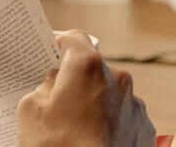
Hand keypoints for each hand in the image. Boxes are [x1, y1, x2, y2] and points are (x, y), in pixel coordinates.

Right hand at [17, 30, 154, 146]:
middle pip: (93, 69)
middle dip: (76, 81)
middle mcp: (117, 80)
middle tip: (56, 99)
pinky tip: (93, 141)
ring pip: (109, 95)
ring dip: (95, 105)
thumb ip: (42, 88)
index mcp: (87, 67)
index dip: (59, 44)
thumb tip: (54, 85)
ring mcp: (135, 106)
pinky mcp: (145, 130)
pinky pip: (124, 117)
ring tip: (75, 129)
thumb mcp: (30, 111)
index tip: (50, 51)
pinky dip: (111, 124)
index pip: (73, 39)